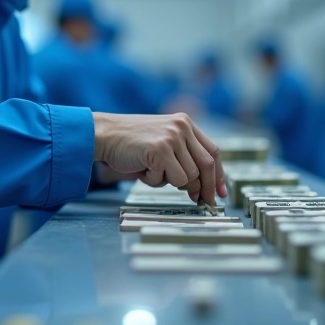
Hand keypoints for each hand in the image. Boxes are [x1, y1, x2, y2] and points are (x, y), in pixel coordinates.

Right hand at [92, 112, 226, 205]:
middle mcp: (182, 127)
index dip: (219, 174)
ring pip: (188, 177)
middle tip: (200, 202)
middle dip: (206, 188)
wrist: (104, 134)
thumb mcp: (162, 142)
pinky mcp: (160, 150)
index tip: (220, 192)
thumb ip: (182, 155)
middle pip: (207, 165)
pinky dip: (156, 181)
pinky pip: (170, 179)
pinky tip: (143, 169)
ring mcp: (172, 137)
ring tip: (151, 171)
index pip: (212, 151)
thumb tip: (200, 186)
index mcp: (185, 123)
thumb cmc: (129, 142)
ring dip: (169, 182)